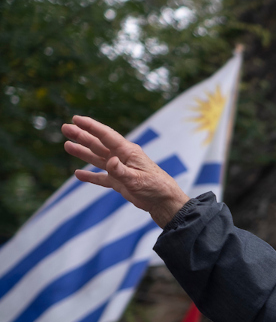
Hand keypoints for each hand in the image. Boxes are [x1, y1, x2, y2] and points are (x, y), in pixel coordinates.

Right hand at [62, 116, 189, 227]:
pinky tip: (78, 174)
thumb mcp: (137, 180)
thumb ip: (121, 171)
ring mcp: (120, 170)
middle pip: (99, 144)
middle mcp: (122, 158)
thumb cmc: (155, 187)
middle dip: (82, 136)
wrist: (164, 202)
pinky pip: (101, 177)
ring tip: (67, 145)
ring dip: (83, 152)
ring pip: (98, 158)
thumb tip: (109, 161)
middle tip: (65, 128)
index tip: (76, 119)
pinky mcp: (120, 182)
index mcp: (128, 152)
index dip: (90, 126)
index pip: (106, 135)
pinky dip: (90, 176)